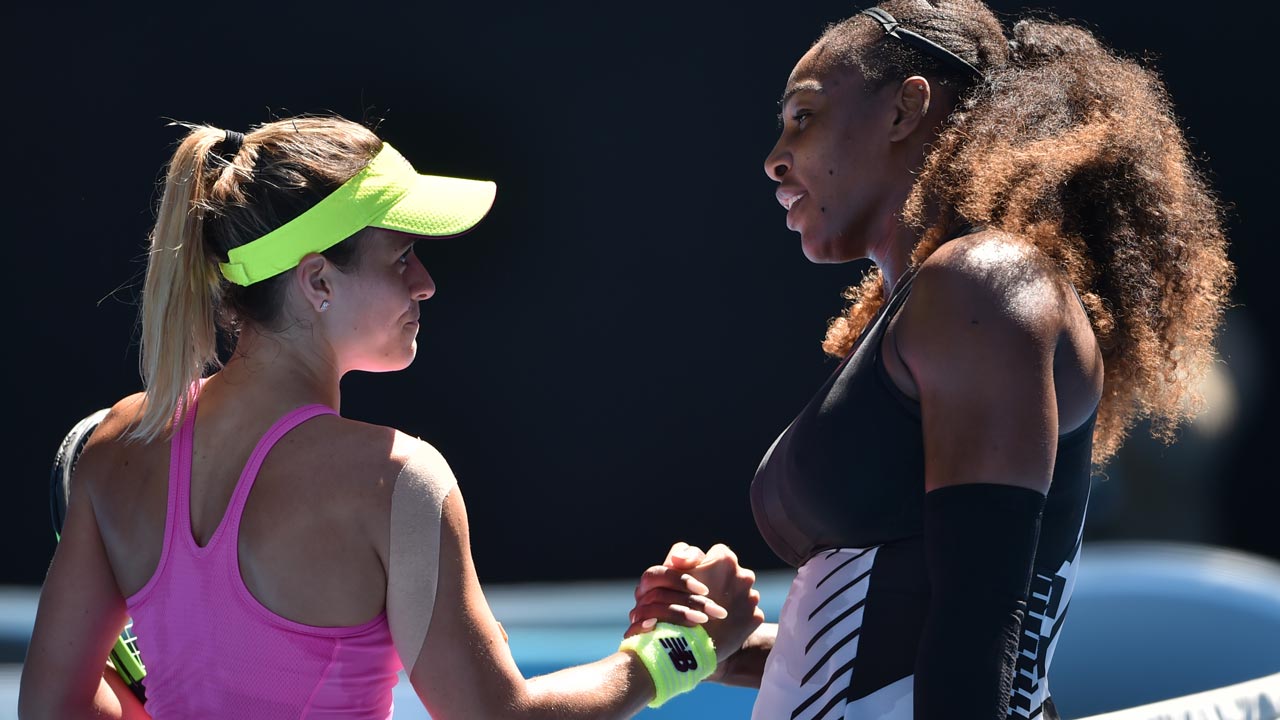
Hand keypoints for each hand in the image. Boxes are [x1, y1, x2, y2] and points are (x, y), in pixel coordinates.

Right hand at [625, 541, 764, 665]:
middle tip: (707, 598)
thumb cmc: (675, 607)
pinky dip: (737, 618)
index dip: (707, 566)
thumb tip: (685, 556)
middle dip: (721, 584)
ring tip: (714, 615)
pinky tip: (723, 627)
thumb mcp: (671, 575)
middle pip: (733, 574)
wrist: (688, 651)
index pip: (718, 553)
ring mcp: (752, 597)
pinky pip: (747, 613)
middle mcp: (744, 575)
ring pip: (741, 593)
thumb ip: (682, 557)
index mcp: (725, 560)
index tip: (700, 581)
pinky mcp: (756, 617)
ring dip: (731, 600)